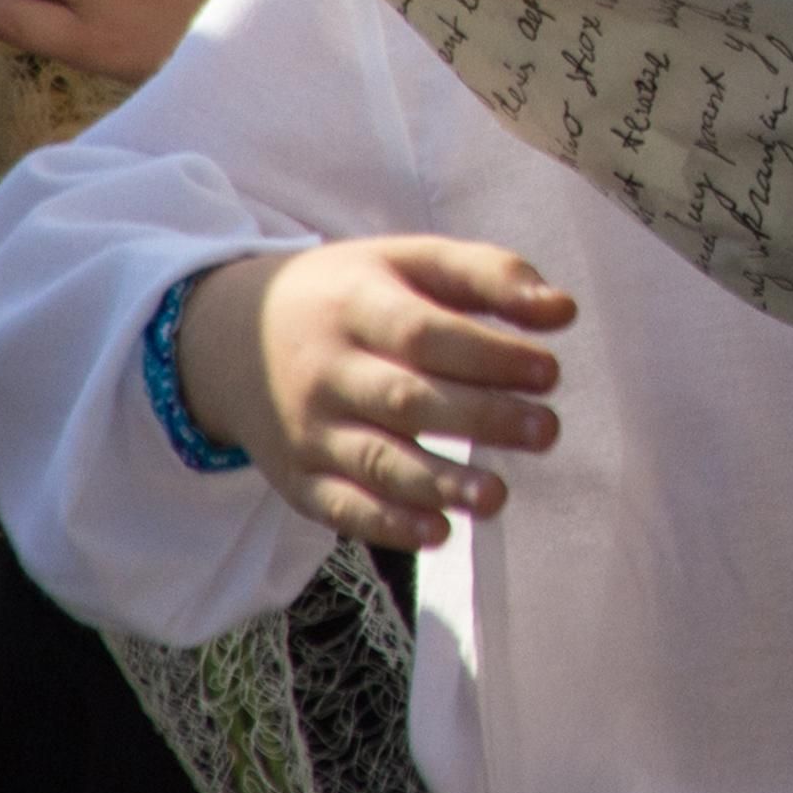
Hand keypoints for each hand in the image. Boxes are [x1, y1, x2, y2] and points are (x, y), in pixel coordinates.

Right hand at [174, 240, 572, 551]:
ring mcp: (306, 429)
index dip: (488, 355)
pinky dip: (386, 524)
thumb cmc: (349, 295)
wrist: (230, 336)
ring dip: (439, 483)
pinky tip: (437, 532)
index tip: (549, 371)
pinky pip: (339, 507)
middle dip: (481, 419)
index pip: (425, 333)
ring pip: (374, 461)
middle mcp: (327, 370)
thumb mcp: (407, 260)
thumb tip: (563, 311)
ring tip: (497, 496)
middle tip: (546, 431)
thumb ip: (487, 276)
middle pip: (405, 399)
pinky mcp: (295, 478)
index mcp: (357, 305)